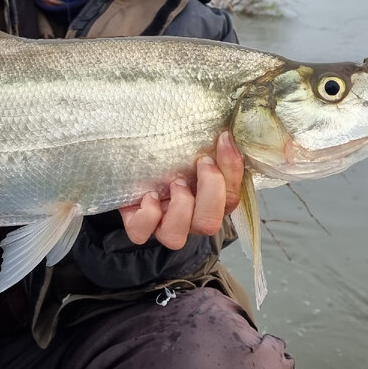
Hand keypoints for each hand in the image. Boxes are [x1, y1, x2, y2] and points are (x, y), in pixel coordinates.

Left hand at [119, 131, 243, 249]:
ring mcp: (162, 225)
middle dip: (210, 190)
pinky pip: (141, 234)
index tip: (222, 139)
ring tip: (175, 182)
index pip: (231, 199)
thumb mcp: (193, 148)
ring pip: (175, 238)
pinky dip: (147, 215)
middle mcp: (189, 218)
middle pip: (209, 224)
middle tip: (201, 162)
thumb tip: (228, 131)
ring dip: (180, 207)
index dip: (231, 171)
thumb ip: (211, 144)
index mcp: (210, 201)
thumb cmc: (171, 154)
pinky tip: (149, 195)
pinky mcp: (137, 224)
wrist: (135, 164)